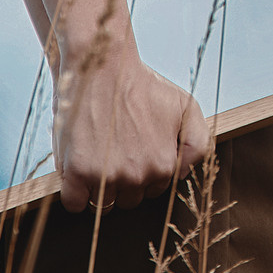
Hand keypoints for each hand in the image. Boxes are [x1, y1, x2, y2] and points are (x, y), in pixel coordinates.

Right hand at [55, 47, 210, 212]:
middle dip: (121, 181)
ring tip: (96, 155)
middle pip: (128, 200)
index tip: (131, 150)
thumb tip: (182, 175)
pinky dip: (74, 193)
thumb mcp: (185, 108)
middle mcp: (137, 176)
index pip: (152, 191)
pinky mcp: (77, 173)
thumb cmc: (142, 85)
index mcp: (163, 166)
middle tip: (112, 151)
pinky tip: (77, 170)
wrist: (103, 67)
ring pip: (102, 204)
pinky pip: (75, 204)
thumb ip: (197, 144)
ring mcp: (107, 177)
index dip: (141, 173)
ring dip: (97, 187)